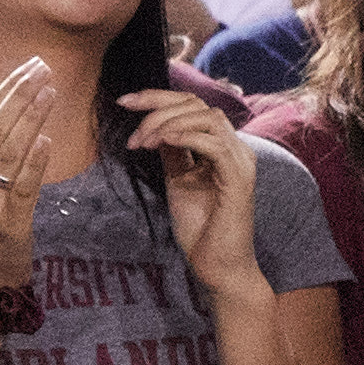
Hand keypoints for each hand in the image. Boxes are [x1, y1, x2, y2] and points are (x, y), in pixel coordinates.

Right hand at [0, 60, 60, 289]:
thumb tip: (9, 105)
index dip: (6, 90)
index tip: (28, 67)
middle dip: (20, 94)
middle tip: (44, 69)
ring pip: (8, 151)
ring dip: (30, 118)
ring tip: (50, 93)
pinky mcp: (7, 221)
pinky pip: (21, 187)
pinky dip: (34, 162)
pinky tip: (46, 141)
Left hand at [118, 85, 269, 300]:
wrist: (217, 266)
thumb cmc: (200, 228)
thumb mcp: (178, 181)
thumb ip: (172, 153)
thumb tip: (155, 128)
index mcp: (221, 147)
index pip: (192, 105)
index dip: (157, 98)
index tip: (123, 101)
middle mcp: (235, 148)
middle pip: (198, 103)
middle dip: (156, 108)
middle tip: (131, 135)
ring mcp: (240, 161)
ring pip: (207, 117)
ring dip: (167, 123)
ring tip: (143, 143)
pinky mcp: (238, 178)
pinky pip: (214, 143)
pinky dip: (185, 136)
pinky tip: (161, 143)